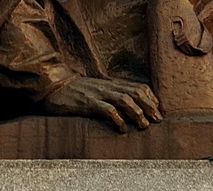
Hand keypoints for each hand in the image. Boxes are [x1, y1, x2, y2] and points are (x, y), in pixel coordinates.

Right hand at [41, 76, 162, 131]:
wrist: (53, 85)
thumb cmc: (76, 90)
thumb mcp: (97, 89)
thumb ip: (111, 94)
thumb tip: (128, 106)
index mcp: (111, 83)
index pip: (138, 86)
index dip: (151, 98)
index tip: (158, 111)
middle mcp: (107, 86)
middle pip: (135, 92)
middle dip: (149, 106)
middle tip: (157, 120)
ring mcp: (98, 93)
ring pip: (124, 99)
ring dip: (137, 113)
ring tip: (143, 125)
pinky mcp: (87, 103)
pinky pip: (106, 109)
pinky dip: (117, 119)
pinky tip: (122, 129)